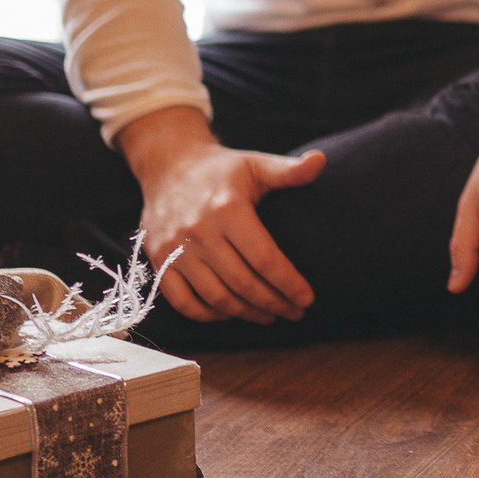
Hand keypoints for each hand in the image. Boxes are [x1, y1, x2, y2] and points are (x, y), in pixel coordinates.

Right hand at [119, 107, 323, 323]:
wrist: (169, 165)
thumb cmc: (222, 170)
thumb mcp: (256, 164)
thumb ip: (289, 170)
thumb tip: (320, 161)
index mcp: (228, 208)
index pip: (264, 257)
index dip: (288, 282)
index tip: (307, 299)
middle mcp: (199, 230)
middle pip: (242, 282)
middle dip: (273, 303)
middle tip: (294, 312)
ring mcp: (175, 248)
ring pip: (214, 296)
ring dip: (245, 313)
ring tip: (269, 316)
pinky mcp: (158, 259)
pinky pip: (181, 300)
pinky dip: (206, 314)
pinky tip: (229, 314)